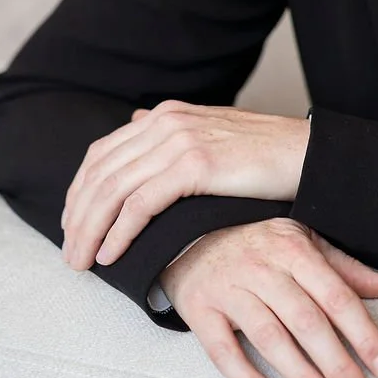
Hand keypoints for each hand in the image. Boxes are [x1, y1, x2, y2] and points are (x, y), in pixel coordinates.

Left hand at [60, 100, 309, 270]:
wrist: (307, 155)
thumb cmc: (263, 155)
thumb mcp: (209, 135)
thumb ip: (170, 134)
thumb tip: (134, 124)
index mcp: (166, 115)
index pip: (102, 153)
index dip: (79, 192)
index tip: (72, 226)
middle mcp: (166, 121)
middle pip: (100, 173)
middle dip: (77, 218)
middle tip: (70, 255)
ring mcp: (180, 140)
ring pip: (113, 191)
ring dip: (90, 231)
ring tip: (82, 262)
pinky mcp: (195, 165)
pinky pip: (140, 204)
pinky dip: (119, 232)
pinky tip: (111, 254)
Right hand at [158, 217, 377, 377]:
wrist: (190, 234)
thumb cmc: (260, 246)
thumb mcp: (304, 244)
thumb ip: (346, 269)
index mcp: (294, 250)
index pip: (337, 296)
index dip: (364, 333)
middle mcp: (263, 269)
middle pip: (307, 321)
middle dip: (338, 363)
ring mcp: (230, 290)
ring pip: (271, 338)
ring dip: (302, 377)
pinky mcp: (200, 311)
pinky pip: (224, 352)